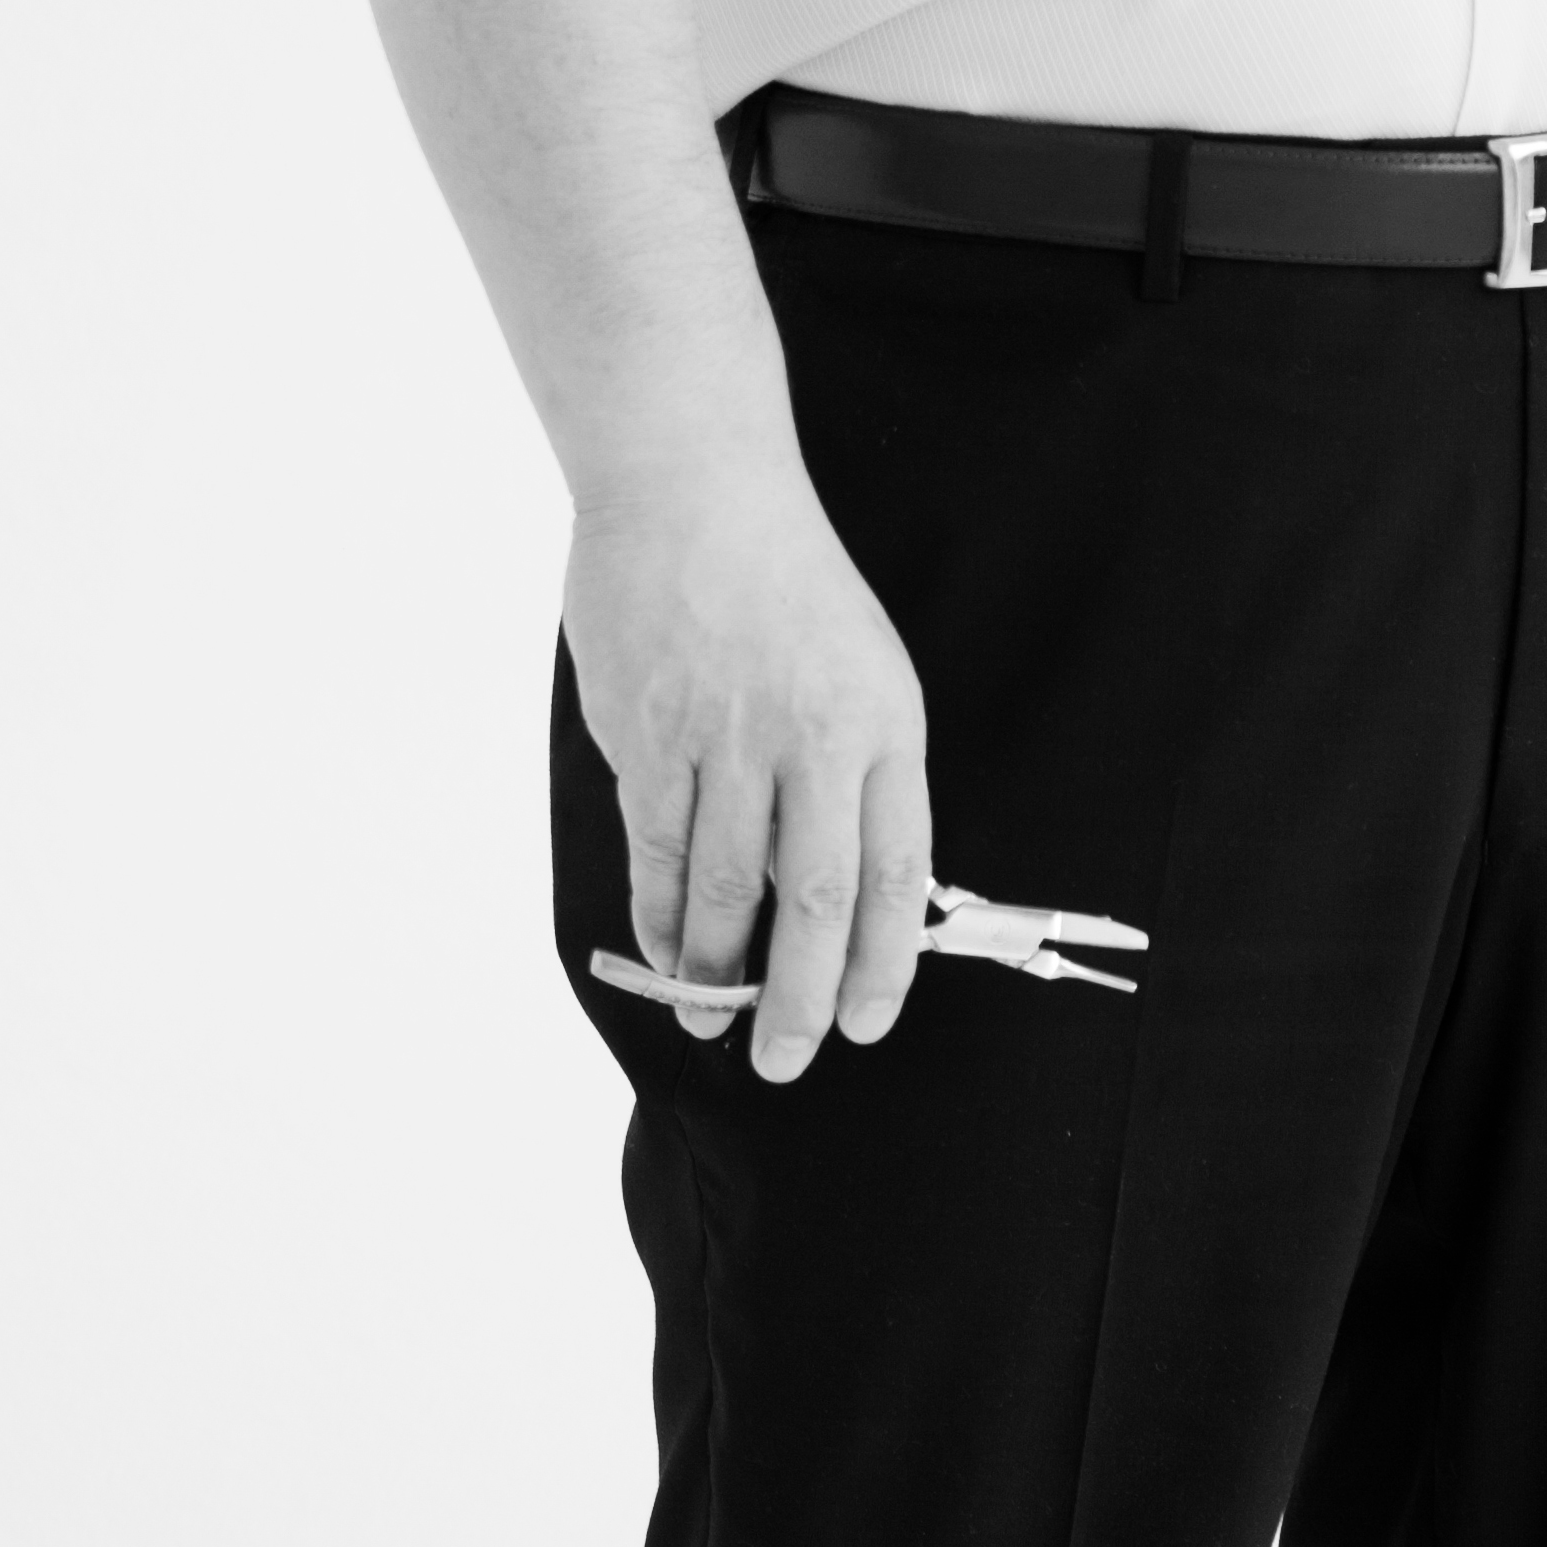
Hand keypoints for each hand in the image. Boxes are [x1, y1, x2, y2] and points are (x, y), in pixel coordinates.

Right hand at [565, 445, 932, 1084]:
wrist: (695, 483)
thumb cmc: (787, 579)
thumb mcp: (866, 664)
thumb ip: (863, 771)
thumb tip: (860, 892)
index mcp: (883, 721)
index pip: (898, 872)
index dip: (885, 962)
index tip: (867, 1023)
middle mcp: (810, 738)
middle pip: (813, 904)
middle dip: (802, 1002)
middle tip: (790, 1064)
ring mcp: (724, 738)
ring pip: (723, 893)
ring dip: (718, 975)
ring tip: (715, 1018)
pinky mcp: (648, 735)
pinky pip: (656, 854)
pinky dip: (658, 919)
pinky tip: (664, 955)